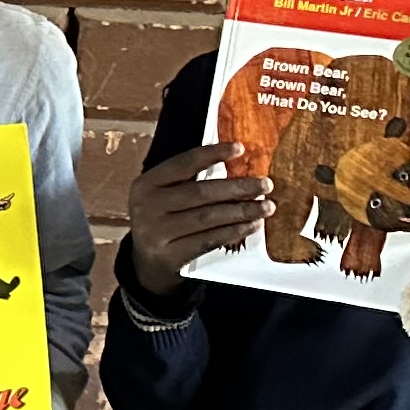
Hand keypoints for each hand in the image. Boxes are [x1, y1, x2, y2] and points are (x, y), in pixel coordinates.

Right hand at [120, 143, 271, 304]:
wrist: (144, 261)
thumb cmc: (163, 220)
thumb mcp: (163, 195)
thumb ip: (188, 179)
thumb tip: (237, 164)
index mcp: (147, 184)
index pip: (183, 163)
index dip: (213, 154)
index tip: (240, 148)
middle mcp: (148, 206)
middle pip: (200, 192)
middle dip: (238, 187)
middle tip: (265, 185)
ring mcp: (157, 232)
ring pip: (208, 217)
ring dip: (242, 211)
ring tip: (265, 206)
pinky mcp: (170, 255)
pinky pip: (209, 240)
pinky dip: (234, 231)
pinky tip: (250, 225)